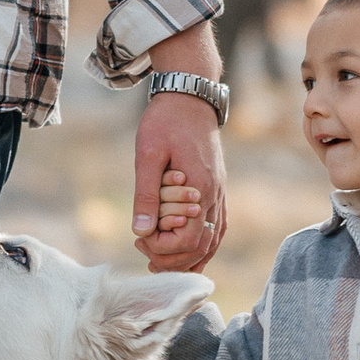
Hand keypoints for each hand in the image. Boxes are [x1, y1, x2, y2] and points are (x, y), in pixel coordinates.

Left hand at [132, 92, 224, 268]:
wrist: (189, 98)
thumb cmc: (166, 122)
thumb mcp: (148, 154)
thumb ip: (146, 193)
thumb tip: (140, 231)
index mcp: (200, 188)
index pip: (188, 239)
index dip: (163, 248)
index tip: (140, 240)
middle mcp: (215, 195)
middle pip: (202, 246)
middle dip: (173, 258)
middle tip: (144, 254)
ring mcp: (219, 192)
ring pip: (213, 240)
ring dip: (189, 257)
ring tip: (161, 262)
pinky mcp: (217, 188)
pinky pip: (216, 226)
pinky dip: (203, 244)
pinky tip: (187, 252)